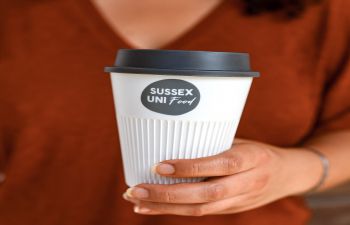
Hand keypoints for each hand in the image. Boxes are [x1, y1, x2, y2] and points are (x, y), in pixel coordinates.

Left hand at [123, 139, 322, 215]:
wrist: (288, 176)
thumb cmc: (259, 152)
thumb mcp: (242, 140)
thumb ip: (213, 142)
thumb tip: (174, 137)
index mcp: (251, 158)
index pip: (220, 165)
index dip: (190, 167)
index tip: (160, 165)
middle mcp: (246, 183)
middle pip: (205, 195)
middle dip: (167, 195)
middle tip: (135, 190)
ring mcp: (239, 201)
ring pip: (199, 210)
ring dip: (164, 207)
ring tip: (135, 201)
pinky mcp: (231, 210)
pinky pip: (200, 213)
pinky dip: (172, 212)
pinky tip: (149, 208)